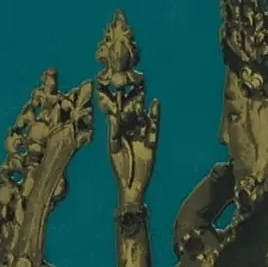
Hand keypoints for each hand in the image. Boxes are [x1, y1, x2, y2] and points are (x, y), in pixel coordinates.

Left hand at [103, 90, 159, 207]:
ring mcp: (141, 137)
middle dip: (131, 98)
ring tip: (142, 89)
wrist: (132, 186)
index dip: (116, 101)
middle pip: (131, 112)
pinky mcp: (151, 142)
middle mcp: (129, 133)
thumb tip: (112, 116)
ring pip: (142, 117)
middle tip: (130, 81)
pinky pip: (154, 126)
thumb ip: (114, 132)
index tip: (113, 87)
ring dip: (142, 105)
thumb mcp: (114, 149)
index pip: (117, 113)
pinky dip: (155, 116)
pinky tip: (155, 104)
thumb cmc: (120, 170)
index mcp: (117, 134)